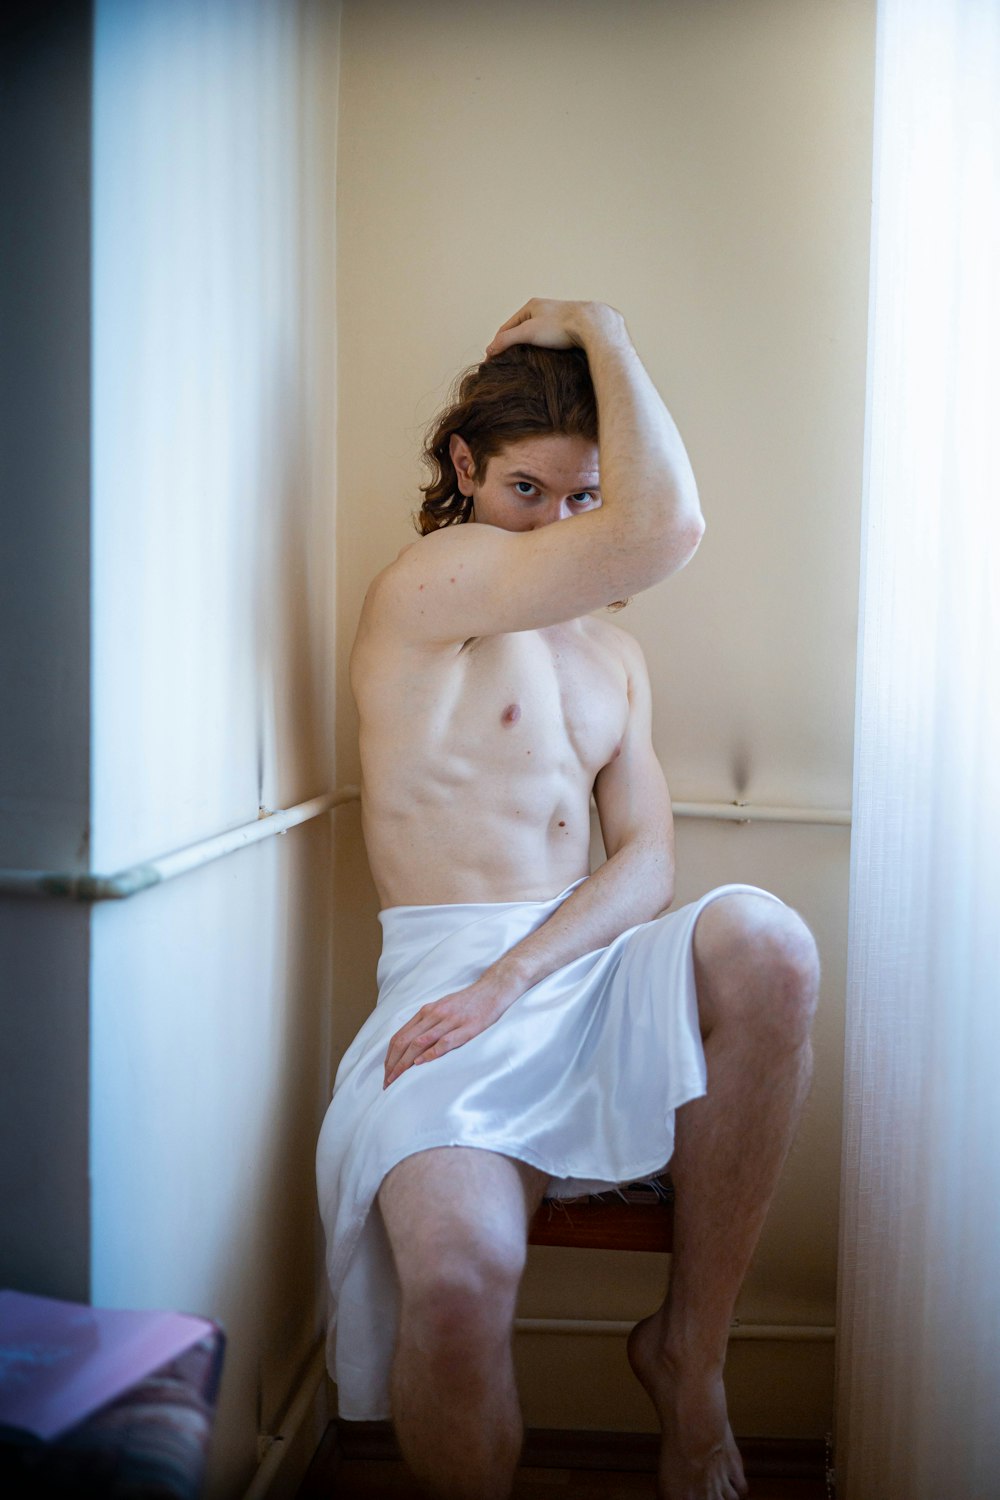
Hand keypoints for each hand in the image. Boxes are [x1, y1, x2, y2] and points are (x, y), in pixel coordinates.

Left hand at [382, 974, 515, 1088]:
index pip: (400, 1036)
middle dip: (393, 1063)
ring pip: (420, 1042)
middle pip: (405, 1041)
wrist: (493, 989)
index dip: (390, 1056)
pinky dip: (430, 1053)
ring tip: (397, 1079)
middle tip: (387, 1082)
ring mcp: (450, 1021)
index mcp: (426, 1012)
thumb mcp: (442, 1008)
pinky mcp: (466, 1028)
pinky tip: (420, 1064)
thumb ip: (427, 1023)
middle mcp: (434, 1015)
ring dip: (405, 1063)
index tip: (386, 1073)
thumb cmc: (467, 1002)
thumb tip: (412, 1044)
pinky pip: (444, 1042)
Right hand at [486, 298, 624, 356]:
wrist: (592, 325)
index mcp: (531, 306)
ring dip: (528, 347)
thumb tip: (489, 350)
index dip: (498, 342)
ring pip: (536, 335)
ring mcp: (557, 318)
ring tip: (522, 363)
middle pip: (521, 330)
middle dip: (513, 345)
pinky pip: (550, 340)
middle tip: (505, 362)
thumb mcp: (528, 332)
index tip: (492, 359)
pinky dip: (543, 349)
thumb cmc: (560, 327)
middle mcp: (544, 309)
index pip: (507, 326)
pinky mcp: (569, 328)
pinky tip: (543, 359)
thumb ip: (507, 340)